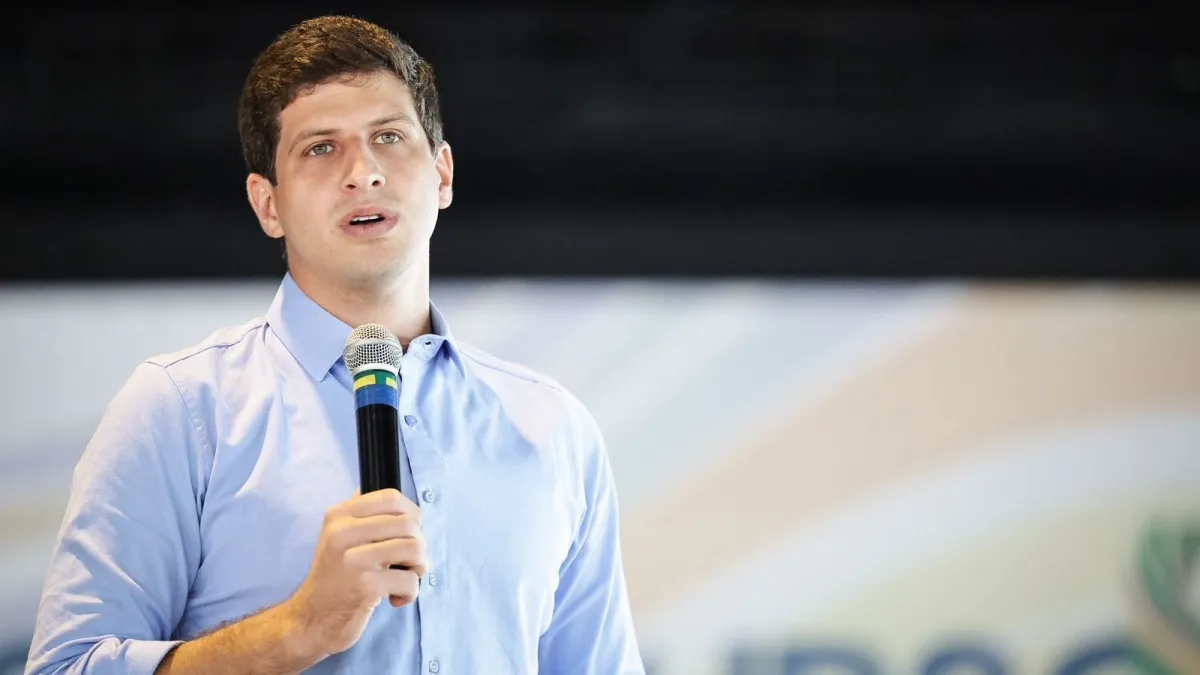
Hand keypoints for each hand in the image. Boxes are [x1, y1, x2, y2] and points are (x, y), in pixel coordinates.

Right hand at [284, 488, 427, 656]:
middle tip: (409, 562)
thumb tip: (394, 499)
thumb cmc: (334, 577)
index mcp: (339, 516)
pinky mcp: (366, 586)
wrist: (312, 618)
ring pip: (415, 549)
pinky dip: (411, 592)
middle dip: (420, 544)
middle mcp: (343, 533)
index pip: (390, 498)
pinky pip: (410, 580)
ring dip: (420, 567)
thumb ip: (363, 516)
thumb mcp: (337, 537)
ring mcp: (355, 559)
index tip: (410, 533)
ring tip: (406, 577)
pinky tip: (395, 598)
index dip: (411, 514)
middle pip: (408, 524)